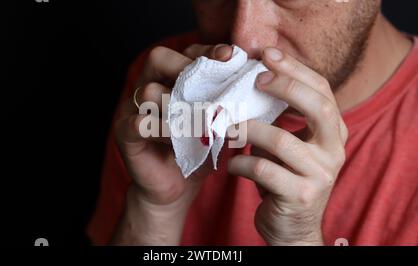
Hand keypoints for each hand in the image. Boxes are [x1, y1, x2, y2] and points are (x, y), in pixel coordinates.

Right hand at [113, 44, 233, 244]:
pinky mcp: (125, 134)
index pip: (187, 53)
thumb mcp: (217, 124)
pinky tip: (177, 138)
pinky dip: (160, 129)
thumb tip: (253, 86)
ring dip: (178, 103)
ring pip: (149, 91)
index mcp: (173, 81)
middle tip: (209, 83)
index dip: (207, 52)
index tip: (230, 57)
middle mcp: (150, 88)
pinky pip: (138, 123)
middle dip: (186, 65)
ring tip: (200, 120)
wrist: (175, 188)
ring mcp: (134, 109)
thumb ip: (227, 103)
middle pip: (159, 58)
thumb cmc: (197, 151)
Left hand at [228, 47, 347, 245]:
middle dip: (285, 86)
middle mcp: (333, 151)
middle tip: (255, 80)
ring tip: (227, 127)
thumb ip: (280, 120)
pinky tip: (231, 163)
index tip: (267, 55)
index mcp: (332, 133)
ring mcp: (320, 174)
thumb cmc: (285, 179)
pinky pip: (263, 170)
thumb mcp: (288, 146)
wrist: (292, 228)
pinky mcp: (301, 196)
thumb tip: (248, 86)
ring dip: (247, 129)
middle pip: (318, 106)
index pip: (321, 90)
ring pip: (281, 140)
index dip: (295, 70)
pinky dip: (240, 162)